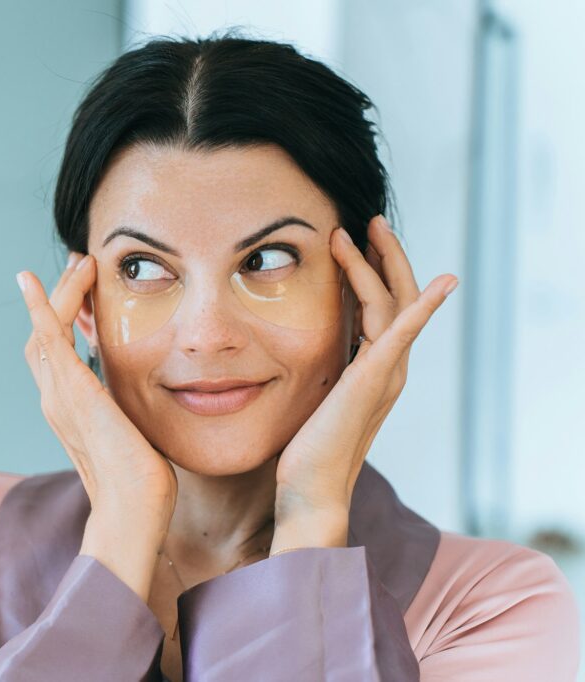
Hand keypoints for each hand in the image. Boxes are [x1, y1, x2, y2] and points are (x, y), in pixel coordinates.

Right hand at [16, 253, 176, 522]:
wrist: (134, 507)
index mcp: (70, 410)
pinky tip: (33, 282)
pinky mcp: (70, 390)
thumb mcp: (135, 430)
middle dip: (59, 298)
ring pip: (45, 331)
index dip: (63, 320)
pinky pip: (48, 338)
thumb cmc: (142, 480)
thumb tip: (152, 391)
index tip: (83, 292)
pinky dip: (40, 307)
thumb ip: (130, 409)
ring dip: (59, 294)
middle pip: (43, 337)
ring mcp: (58, 395)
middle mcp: (55, 400)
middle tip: (79, 266)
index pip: (57, 354)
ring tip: (78, 264)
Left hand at [269, 215, 458, 553]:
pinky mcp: (374, 379)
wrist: (309, 489)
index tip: (349, 242)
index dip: (370, 272)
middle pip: (395, 297)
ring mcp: (385, 373)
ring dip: (377, 264)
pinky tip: (443, 281)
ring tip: (355, 231)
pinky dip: (424, 306)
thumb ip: (316, 370)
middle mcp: (387, 368)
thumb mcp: (309, 397)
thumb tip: (294, 348)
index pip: (380, 308)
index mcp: (372, 370)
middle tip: (366, 222)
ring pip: (391, 303)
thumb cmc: (302, 451)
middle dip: (383, 256)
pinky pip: (403, 333)